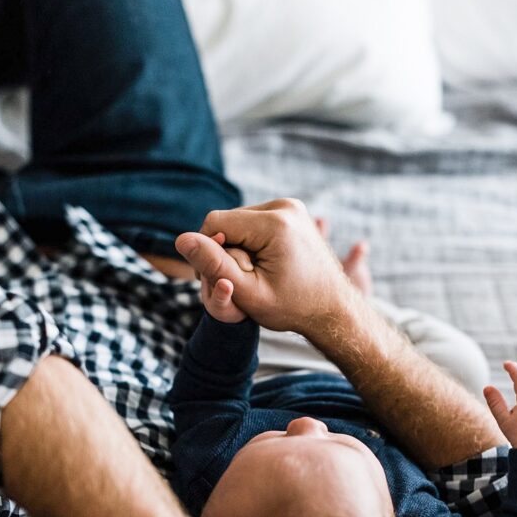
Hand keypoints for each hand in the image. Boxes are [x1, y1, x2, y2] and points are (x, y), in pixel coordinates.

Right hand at [175, 199, 348, 333]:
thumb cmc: (292, 308)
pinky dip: (252, 243)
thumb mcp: (247, 292)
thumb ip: (213, 266)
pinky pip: (256, 223)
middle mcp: (285, 206)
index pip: (215, 223)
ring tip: (255, 276)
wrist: (334, 309)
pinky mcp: (293, 212)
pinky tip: (265, 266)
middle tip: (241, 282)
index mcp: (274, 224)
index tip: (218, 279)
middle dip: (226, 250)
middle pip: (229, 220)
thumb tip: (182, 240)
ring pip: (241, 222)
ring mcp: (292, 207)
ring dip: (238, 247)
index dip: (207, 252)